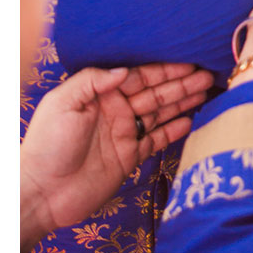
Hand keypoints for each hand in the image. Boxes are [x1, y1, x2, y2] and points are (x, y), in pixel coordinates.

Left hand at [20, 63, 211, 242]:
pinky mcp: (129, 157)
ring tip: (207, 91)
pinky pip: (156, 139)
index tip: (187, 61)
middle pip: (153, 92)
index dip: (162, 70)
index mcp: (97, 95)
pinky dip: (174, 130)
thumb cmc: (47, 144)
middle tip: (207, 74)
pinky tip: (192, 119)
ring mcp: (123, 134)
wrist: (44, 191)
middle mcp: (113, 111)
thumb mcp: (63, 103)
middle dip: (180, 83)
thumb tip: (124, 71)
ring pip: (159, 113)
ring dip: (182, 102)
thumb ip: (92, 82)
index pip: (136, 76)